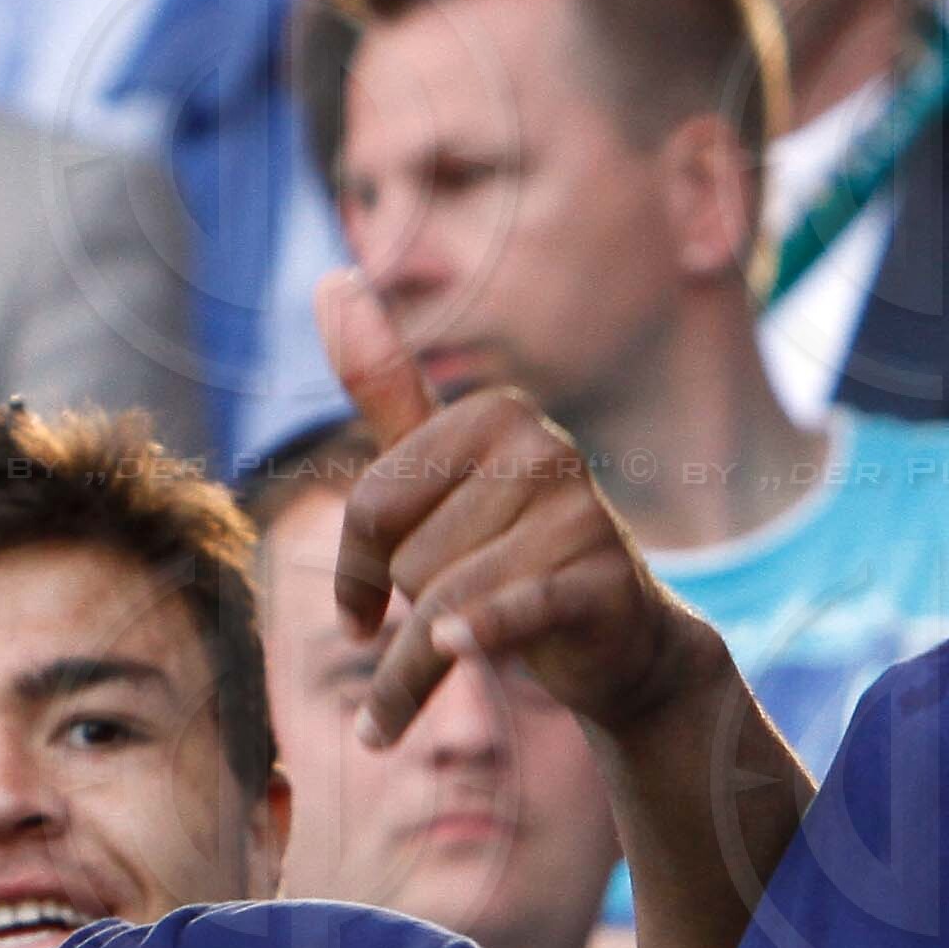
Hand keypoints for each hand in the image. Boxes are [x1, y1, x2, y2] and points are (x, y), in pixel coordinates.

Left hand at [321, 270, 725, 745]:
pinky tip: (454, 646)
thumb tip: (330, 277)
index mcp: (496, 413)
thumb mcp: (444, 473)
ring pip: (441, 600)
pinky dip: (482, 632)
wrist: (618, 642)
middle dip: (411, 607)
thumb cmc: (509, 556)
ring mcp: (580, 513)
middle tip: (454, 616)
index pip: (371, 504)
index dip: (354, 574)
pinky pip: (514, 608)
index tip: (360, 612)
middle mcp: (544, 447)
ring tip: (451, 670)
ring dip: (424, 664)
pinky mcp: (601, 583)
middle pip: (407, 557)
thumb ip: (388, 388)